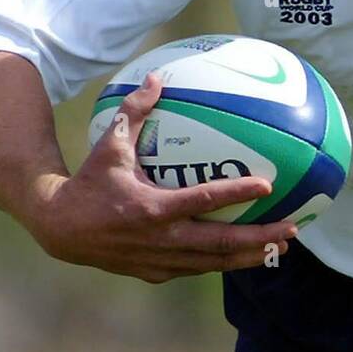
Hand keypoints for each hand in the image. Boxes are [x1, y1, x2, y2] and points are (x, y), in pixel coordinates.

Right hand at [31, 73, 299, 282]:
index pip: (203, 200)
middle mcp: (161, 239)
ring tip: (282, 246)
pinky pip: (198, 267)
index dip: (236, 192)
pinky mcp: (157, 274)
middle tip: (291, 228)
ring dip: (251, 256)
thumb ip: (135, 112)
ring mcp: (161, 261)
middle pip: (221, 243)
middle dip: (260, 238)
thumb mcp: (110, 146)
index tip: (267, 185)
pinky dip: (224, 262)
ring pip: (215, 262)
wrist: (60, 230)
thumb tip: (156, 77)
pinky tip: (248, 255)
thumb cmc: (89, 182)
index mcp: (152, 208)